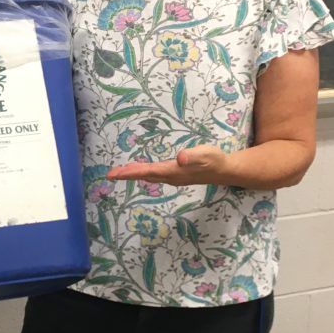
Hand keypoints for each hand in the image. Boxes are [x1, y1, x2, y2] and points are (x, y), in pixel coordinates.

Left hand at [107, 145, 227, 186]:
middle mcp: (170, 177)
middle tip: (109, 175)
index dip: (131, 172)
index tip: (116, 174)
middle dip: (127, 175)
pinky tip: (140, 170)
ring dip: (133, 174)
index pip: (148, 172)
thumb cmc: (214, 160)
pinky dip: (143, 172)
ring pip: (148, 176)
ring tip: (119, 173)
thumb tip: (180, 158)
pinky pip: (154, 175)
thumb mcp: (205, 155)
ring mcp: (172, 177)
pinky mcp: (175, 175)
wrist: (224, 171)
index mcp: (173, 171)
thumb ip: (192, 156)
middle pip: (144, 176)